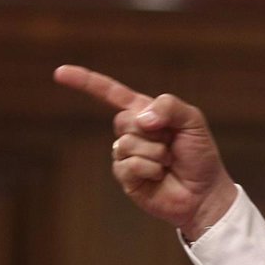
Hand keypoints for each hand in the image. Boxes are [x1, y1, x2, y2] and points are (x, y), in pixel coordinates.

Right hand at [53, 65, 236, 238]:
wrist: (205, 192)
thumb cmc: (200, 155)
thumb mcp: (194, 122)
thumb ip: (170, 107)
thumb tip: (141, 118)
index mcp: (146, 113)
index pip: (112, 94)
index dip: (86, 82)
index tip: (60, 72)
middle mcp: (132, 132)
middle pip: (124, 120)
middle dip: (153, 131)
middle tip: (172, 144)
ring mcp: (126, 155)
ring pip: (126, 144)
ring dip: (155, 153)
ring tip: (169, 162)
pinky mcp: (125, 176)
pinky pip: (128, 165)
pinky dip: (150, 169)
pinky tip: (160, 175)